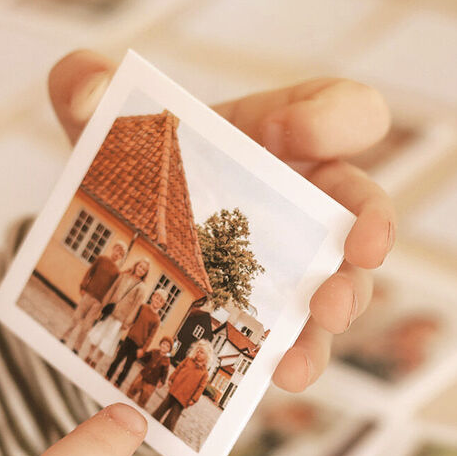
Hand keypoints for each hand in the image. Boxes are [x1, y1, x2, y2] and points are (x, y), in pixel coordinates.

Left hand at [48, 51, 395, 391]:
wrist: (117, 249)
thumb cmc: (134, 173)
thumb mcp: (100, 130)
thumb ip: (83, 89)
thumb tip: (81, 85)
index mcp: (277, 136)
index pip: (336, 109)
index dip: (332, 115)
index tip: (292, 132)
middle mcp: (303, 201)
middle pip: (365, 203)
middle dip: (375, 223)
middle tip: (366, 246)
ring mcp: (297, 267)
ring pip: (348, 281)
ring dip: (346, 298)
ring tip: (326, 315)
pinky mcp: (277, 322)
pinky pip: (305, 341)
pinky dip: (301, 356)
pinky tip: (280, 370)